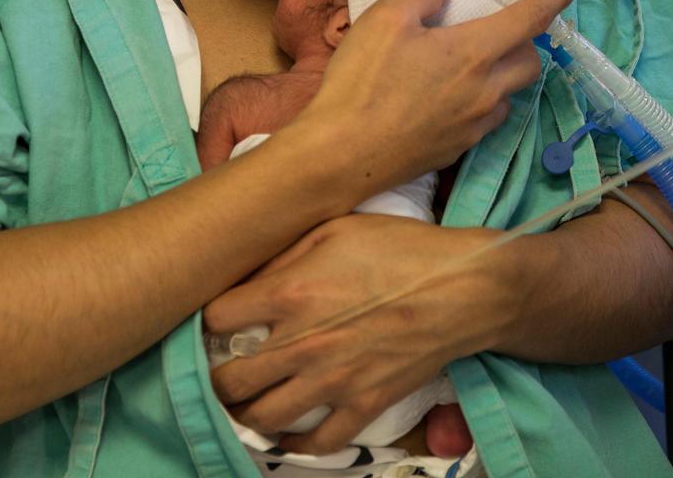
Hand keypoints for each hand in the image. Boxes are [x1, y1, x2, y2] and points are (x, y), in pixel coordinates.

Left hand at [203, 214, 516, 455]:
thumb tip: (246, 276)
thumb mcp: (335, 228)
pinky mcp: (363, 405)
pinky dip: (295, 443)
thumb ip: (284, 254)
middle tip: (220, 370)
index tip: (215, 322)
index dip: (209, 320)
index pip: (216, 318)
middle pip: (229, 380)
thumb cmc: (400, 248)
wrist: (463, 287)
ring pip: (263, 417)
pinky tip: (287, 433)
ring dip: (245, 413)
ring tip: (243, 404)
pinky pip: (318, 442)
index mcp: (289, 293)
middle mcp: (302, 343)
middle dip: (216, 377)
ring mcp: (333, 380)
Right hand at [293, 0, 580, 195]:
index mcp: (474, 52)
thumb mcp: (384, 17)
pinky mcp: (457, 150)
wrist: (341, 154)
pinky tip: (447, 100)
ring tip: (470, 68)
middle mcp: (485, 91)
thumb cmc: (362, 82)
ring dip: (502, 76)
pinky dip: (480, 103)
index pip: (530, 18)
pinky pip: (485, 121)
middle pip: (531, 62)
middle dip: (527, 43)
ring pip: (509, 95)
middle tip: (502, 30)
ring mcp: (474, 126)